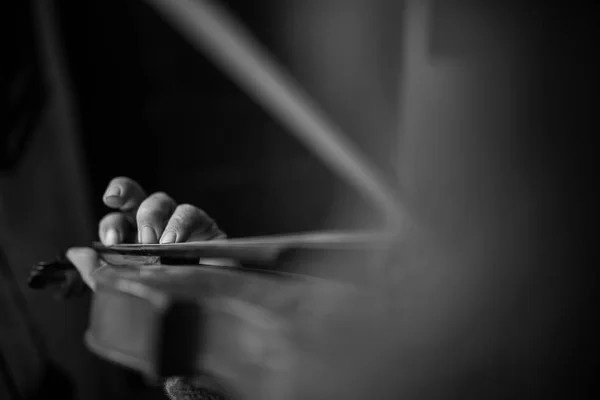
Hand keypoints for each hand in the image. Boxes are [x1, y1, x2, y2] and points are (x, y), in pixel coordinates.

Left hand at [66, 176, 224, 289]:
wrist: (207, 312)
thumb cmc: (169, 300)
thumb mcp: (129, 289)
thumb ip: (98, 273)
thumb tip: (73, 253)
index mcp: (134, 240)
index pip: (116, 218)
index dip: (111, 221)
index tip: (111, 238)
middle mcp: (155, 226)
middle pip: (135, 195)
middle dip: (124, 193)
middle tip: (121, 210)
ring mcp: (180, 224)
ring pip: (160, 200)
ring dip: (151, 216)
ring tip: (154, 242)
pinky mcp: (204, 227)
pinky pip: (189, 212)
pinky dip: (179, 224)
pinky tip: (174, 242)